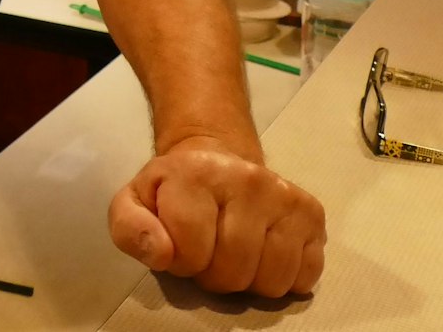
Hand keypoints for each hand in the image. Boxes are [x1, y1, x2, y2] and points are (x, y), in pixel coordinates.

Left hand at [108, 137, 325, 297]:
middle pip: (233, 271)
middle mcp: (248, 179)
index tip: (180, 244)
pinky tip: (265, 255)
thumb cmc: (173, 192)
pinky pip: (306, 275)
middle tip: (209, 252)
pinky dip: (284, 279)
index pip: (191, 252)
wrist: (214, 162)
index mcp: (196, 174)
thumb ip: (130, 229)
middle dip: (214, 274)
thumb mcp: (133, 203)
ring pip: (271, 279)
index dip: (181, 261)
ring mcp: (285, 196)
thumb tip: (160, 253)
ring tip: (234, 254)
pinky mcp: (312, 214)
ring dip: (249, 280)